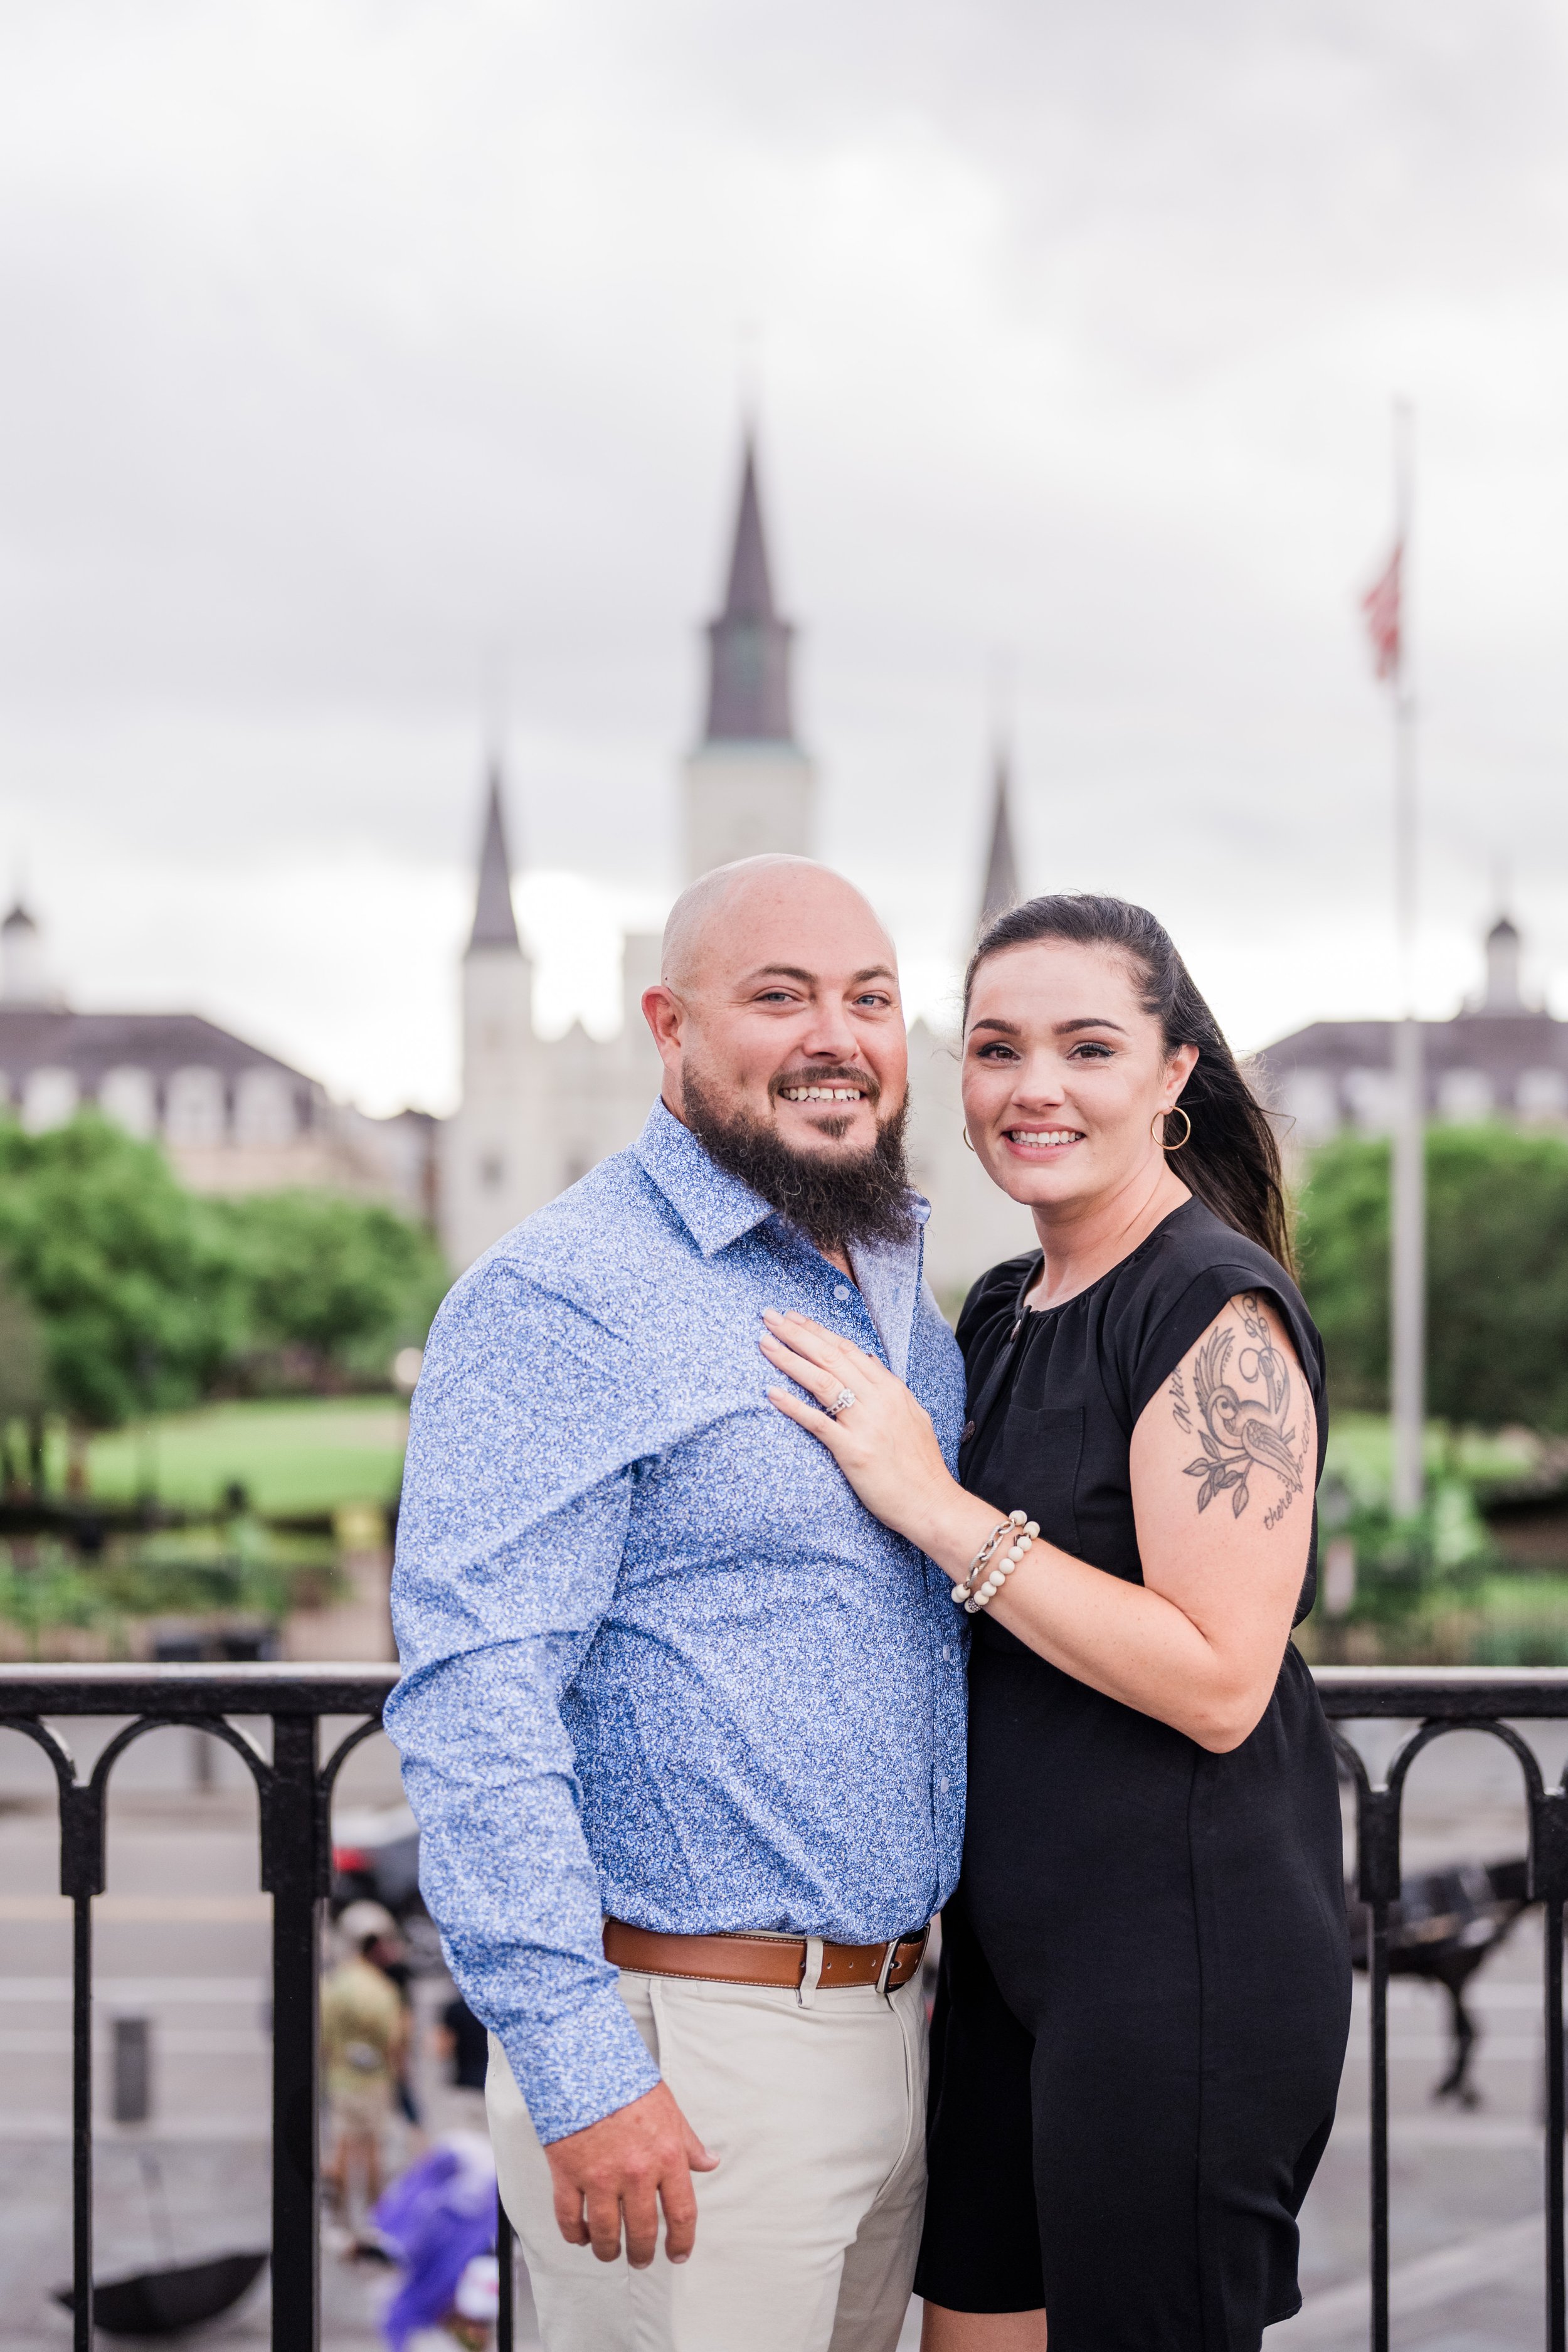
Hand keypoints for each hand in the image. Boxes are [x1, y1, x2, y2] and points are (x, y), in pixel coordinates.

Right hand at [544, 2081, 717, 2266]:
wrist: (583, 2064)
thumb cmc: (626, 2084)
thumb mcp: (669, 2109)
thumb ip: (689, 2142)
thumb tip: (710, 2162)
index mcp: (666, 2157)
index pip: (682, 2214)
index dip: (682, 2242)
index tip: (678, 2254)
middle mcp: (635, 2173)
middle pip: (643, 2231)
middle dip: (643, 2253)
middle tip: (641, 2259)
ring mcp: (600, 2177)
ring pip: (606, 2234)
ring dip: (609, 2251)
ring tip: (610, 2253)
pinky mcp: (568, 2174)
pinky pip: (570, 2219)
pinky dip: (575, 2235)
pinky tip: (581, 2236)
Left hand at [760, 1310, 957, 1543]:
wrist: (932, 1504)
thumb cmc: (920, 1465)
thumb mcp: (913, 1415)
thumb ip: (889, 1386)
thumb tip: (867, 1357)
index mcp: (892, 1389)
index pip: (848, 1349)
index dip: (818, 1331)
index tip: (794, 1317)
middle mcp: (879, 1400)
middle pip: (830, 1357)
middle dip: (797, 1334)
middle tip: (769, 1317)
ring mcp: (866, 1424)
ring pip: (822, 1381)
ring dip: (789, 1359)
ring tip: (764, 1343)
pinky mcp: (853, 1451)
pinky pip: (817, 1423)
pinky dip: (793, 1405)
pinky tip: (771, 1392)